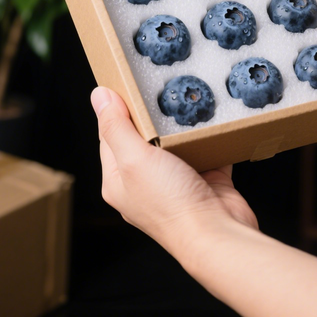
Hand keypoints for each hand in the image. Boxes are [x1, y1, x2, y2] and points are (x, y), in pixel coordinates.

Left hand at [90, 86, 257, 255]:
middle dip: (152, 112)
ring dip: (182, 124)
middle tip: (159, 86)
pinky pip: (205, 149)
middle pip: (144, 136)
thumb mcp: (135, 159)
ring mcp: (176, 182)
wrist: (218, 235)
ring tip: (186, 98)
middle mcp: (145, 182)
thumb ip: (116, 127)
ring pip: (175, 141)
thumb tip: (99, 96)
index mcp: (119, 180)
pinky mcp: (206, 179)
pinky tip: (212, 118)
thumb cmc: (172, 204)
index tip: (126, 81)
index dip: (117, 108)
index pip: (110, 135)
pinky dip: (209, 135)